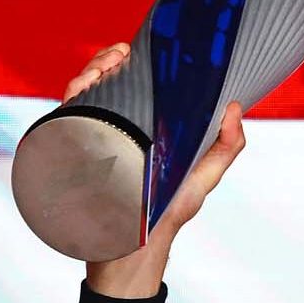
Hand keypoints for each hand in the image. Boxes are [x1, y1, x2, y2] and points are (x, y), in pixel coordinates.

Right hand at [69, 43, 248, 297]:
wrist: (134, 250)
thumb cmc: (167, 215)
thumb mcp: (202, 179)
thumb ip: (224, 148)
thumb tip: (236, 109)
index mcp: (146, 130)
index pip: (136, 88)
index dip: (136, 65)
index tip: (139, 52)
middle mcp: (118, 132)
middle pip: (106, 86)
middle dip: (108, 62)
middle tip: (120, 54)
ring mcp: (95, 142)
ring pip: (84, 96)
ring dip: (91, 72)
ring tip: (107, 64)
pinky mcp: (75, 154)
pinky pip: (67, 118)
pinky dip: (73, 96)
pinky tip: (85, 86)